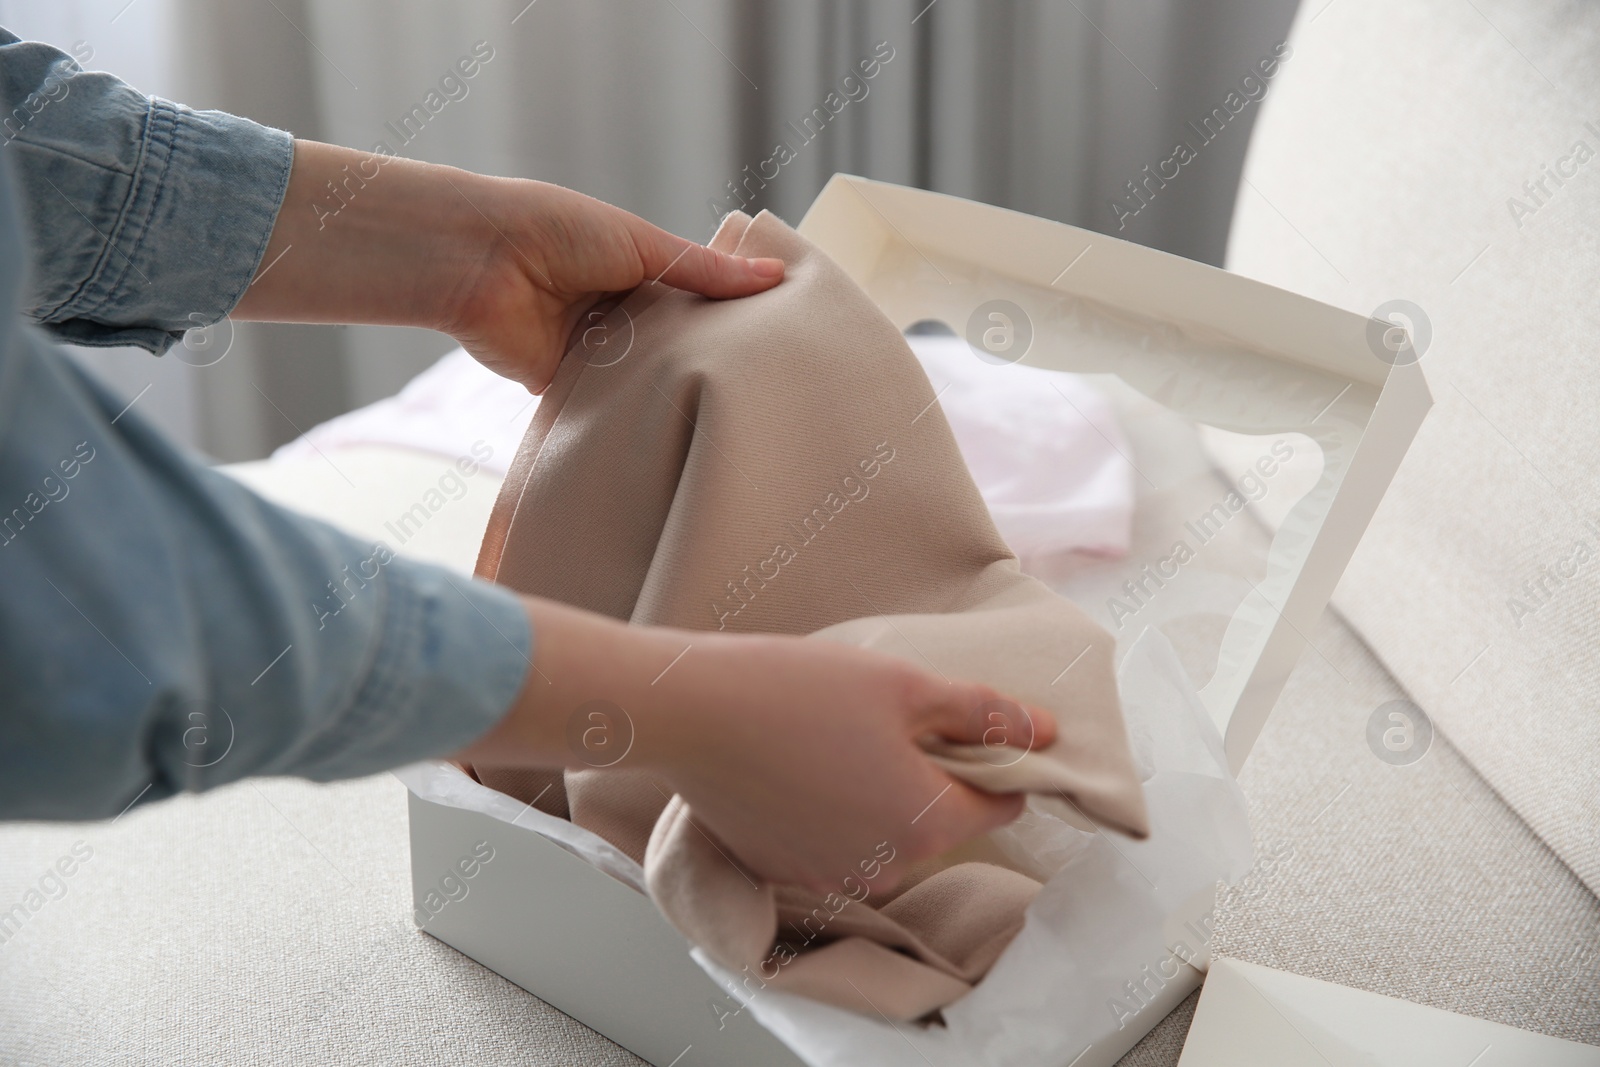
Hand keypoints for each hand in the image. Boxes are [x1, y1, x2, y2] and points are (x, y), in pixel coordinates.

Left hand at [232, 140, 783, 391]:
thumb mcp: (644, 245)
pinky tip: (666, 431)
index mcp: (636, 270)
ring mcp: (591, 351)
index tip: (776, 344)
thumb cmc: (556, 229)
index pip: (695, 302)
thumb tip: (775, 275)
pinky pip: (605, 407)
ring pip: (642, 379)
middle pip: (672, 346)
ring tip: (725, 414)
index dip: (729, 321)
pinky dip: (626, 415)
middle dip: (703, 362)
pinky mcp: (564, 386)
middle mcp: (616, 312)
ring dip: (666, 390)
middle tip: (759, 389)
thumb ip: (706, 272)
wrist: (481, 261)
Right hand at [455, 597, 1056, 892]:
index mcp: (930, 823)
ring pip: (886, 834)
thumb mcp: (907, 686)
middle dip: (931, 774)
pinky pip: (833, 844)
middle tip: (889, 717)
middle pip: (940, 821)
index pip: (1001, 804)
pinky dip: (830, 812)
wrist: (692, 712)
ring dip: (879, 794)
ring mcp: (832, 876)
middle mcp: (888, 868)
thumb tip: (1044, 732)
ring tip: (839, 735)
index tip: (964, 724)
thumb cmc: (800, 690)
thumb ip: (983, 714)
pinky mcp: (785, 871)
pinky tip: (802, 764)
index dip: (995, 760)